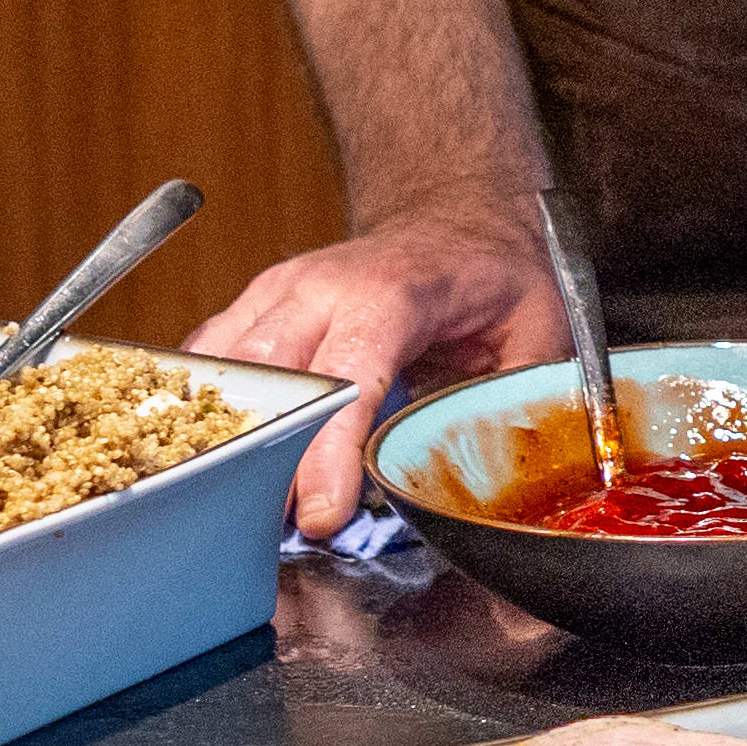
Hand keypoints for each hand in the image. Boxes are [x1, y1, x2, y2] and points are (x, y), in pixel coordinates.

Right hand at [197, 204, 559, 531]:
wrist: (456, 216)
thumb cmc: (491, 272)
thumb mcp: (537, 329)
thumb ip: (522, 402)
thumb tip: (511, 476)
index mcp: (393, 293)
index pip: (343, 374)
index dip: (325, 449)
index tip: (321, 514)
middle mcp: (322, 286)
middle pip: (269, 378)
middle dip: (266, 458)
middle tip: (277, 529)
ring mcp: (279, 291)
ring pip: (226, 369)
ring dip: (229, 438)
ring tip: (237, 505)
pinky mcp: (255, 305)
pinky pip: (211, 359)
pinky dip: (209, 410)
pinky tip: (218, 457)